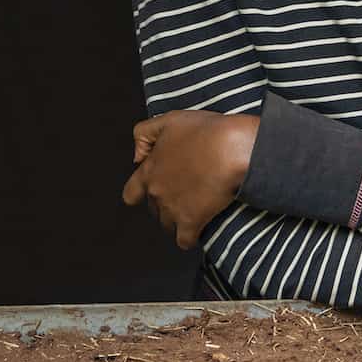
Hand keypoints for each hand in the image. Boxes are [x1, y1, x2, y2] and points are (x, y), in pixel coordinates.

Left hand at [121, 111, 258, 249]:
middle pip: (153, 210)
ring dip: (177, 220)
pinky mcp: (191, 223)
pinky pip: (184, 241)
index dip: (139, 193)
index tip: (151, 190)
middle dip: (165, 204)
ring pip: (167, 225)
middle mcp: (156, 193)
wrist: (230, 149)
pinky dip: (189, 238)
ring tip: (194, 208)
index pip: (131, 193)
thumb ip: (144, 134)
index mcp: (149, 171)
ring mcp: (172, 210)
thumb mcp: (168, 120)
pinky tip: (199, 229)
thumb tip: (137, 157)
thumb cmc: (204, 132)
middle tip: (184, 193)